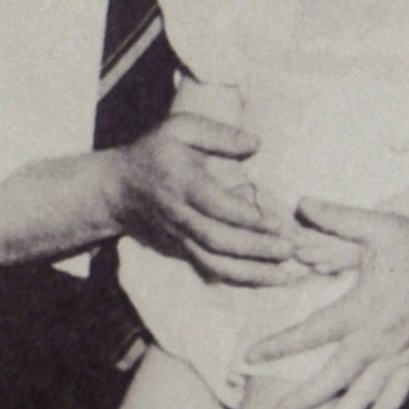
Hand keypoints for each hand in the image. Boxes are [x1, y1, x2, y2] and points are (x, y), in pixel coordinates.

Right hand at [113, 115, 301, 284]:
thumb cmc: (153, 153)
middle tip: (291, 250)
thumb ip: (218, 133)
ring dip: (252, 273)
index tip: (279, 222)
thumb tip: (256, 144)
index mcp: (183, 184)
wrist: (116, 190)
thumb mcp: (180, 128)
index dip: (248, 218)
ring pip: (215, 263)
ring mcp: (180, 238)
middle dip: (257, 249)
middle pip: (219, 240)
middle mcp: (181, 216)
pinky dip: (239, 278)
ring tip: (286, 275)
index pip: (217, 206)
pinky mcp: (181, 252)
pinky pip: (211, 270)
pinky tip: (267, 279)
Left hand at [248, 197, 408, 408]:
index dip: (279, 345)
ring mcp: (402, 354)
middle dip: (303, 401)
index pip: (313, 331)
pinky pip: (399, 391)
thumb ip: (338, 217)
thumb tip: (299, 202)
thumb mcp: (381, 226)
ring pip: (364, 395)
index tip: (249, 357)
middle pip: (335, 378)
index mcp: (365, 309)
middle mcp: (380, 340)